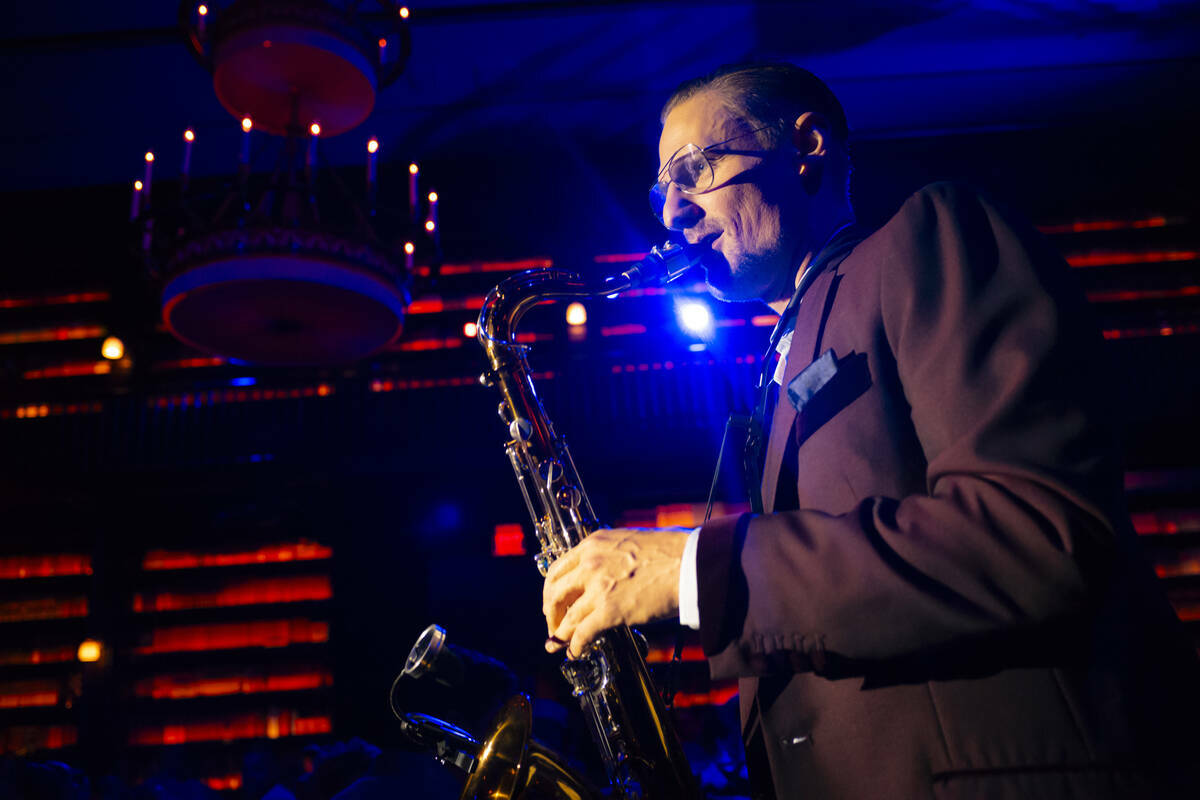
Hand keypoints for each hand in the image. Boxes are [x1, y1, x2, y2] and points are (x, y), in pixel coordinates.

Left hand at [543, 527, 690, 657]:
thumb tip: (607, 571)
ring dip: (559, 634)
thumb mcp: (630, 541)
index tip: (554, 601)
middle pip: (554, 592)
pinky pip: (582, 633)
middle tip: (554, 624)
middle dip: (551, 612)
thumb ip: (611, 555)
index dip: (552, 590)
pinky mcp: (609, 610)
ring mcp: (598, 587)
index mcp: (593, 544)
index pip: (559, 569)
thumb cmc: (671, 552)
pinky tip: (576, 652)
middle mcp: (590, 563)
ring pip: (567, 616)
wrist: (691, 563)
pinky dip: (575, 646)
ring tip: (558, 644)